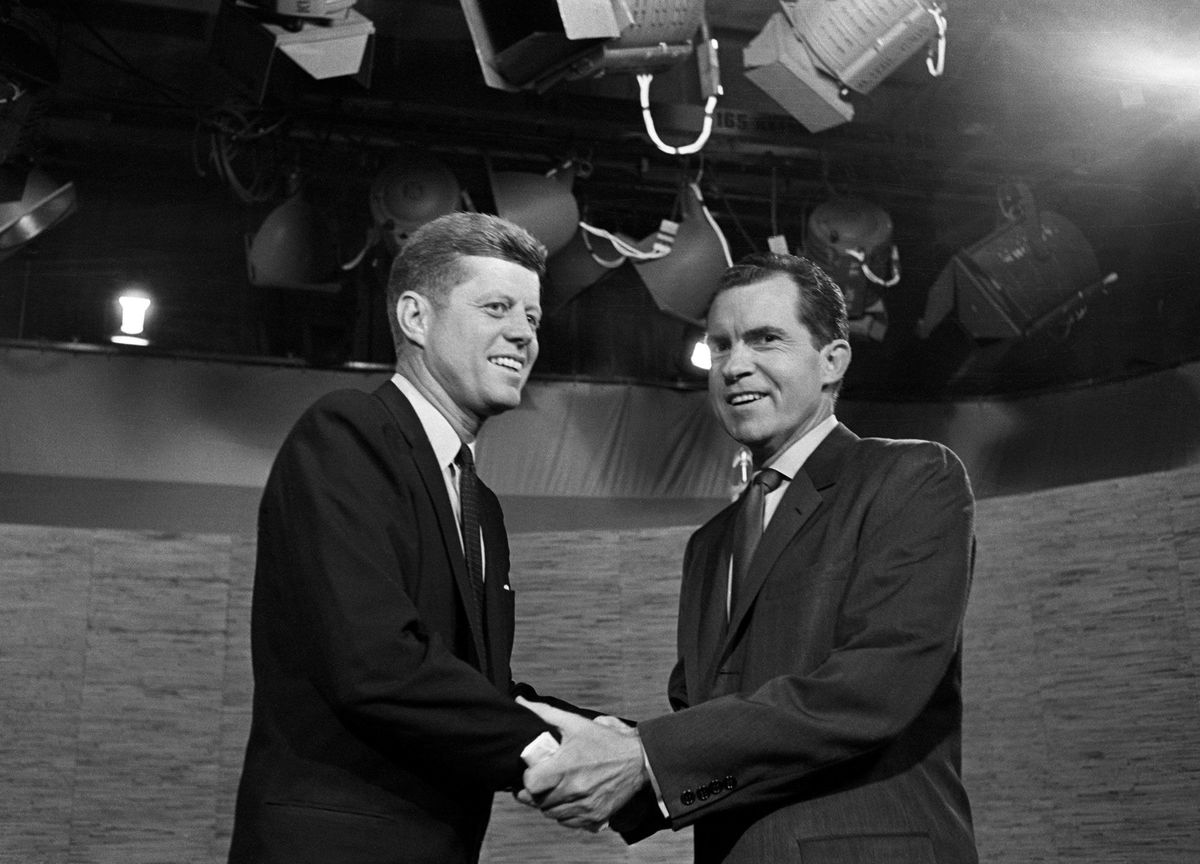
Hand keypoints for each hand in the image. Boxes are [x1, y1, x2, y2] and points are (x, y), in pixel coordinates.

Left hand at [514, 697, 647, 831]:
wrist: (638, 761)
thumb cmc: (605, 741)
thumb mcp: (575, 723)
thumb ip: (546, 713)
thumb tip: (522, 702)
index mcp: (565, 768)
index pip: (531, 785)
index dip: (527, 779)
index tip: (532, 772)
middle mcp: (573, 791)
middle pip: (538, 802)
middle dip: (535, 792)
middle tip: (539, 781)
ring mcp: (584, 806)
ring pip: (551, 814)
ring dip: (548, 803)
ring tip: (553, 789)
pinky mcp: (594, 817)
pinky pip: (568, 822)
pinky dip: (564, 813)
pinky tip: (568, 800)